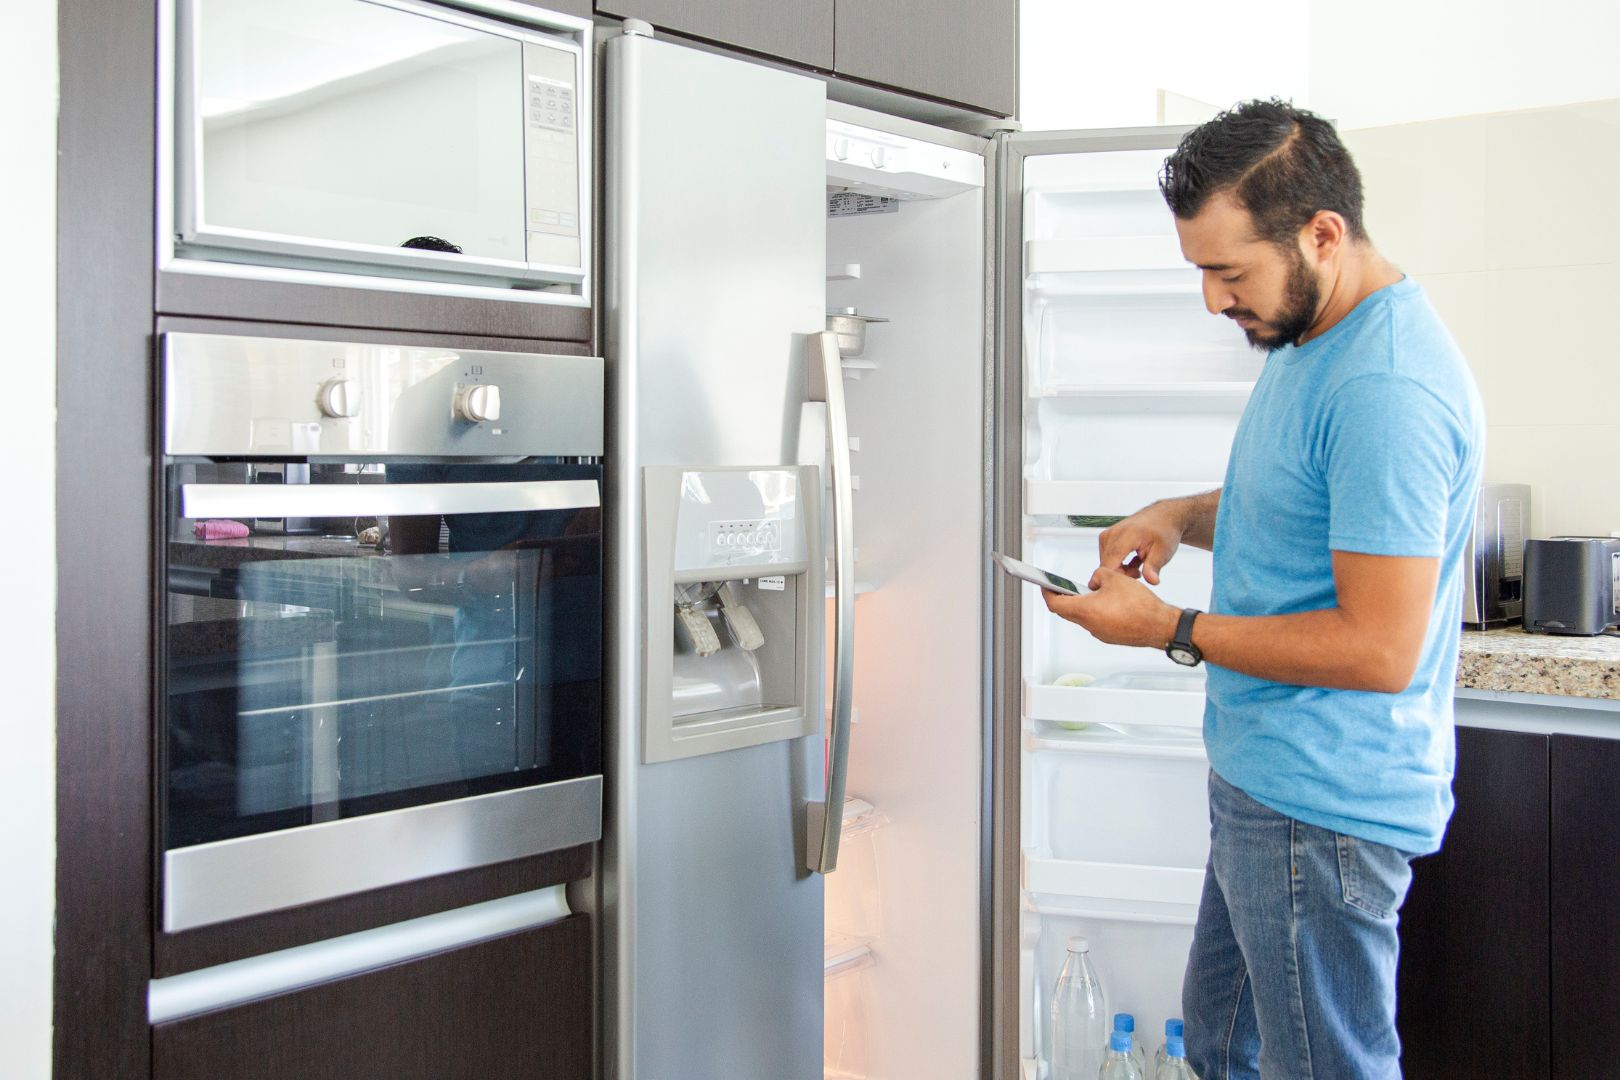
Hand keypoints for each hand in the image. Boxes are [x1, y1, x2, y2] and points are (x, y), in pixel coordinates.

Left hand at [1042, 568, 1180, 648]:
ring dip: (1084, 604)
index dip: (1048, 593)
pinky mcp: (1110, 636)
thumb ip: (1099, 575)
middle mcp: (1090, 625)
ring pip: (1083, 617)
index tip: (1045, 586)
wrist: (1159, 625)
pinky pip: (1097, 622)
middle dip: (1065, 598)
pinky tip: (1109, 602)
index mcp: (1085, 610)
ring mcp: (1100, 633)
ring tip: (1094, 591)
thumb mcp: (1114, 578)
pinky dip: (1097, 612)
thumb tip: (1095, 581)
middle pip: (1067, 612)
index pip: (1055, 604)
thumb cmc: (1140, 605)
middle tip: (1065, 587)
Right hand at [1095, 502, 1185, 586]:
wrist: (1163, 516)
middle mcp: (1112, 534)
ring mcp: (1107, 535)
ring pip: (1106, 563)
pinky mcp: (1106, 538)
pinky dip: (1118, 563)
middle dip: (1122, 575)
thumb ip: (1153, 567)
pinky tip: (1133, 562)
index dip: (1120, 578)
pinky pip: (1106, 558)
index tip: (1135, 579)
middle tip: (1140, 573)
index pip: (1110, 565)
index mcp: (1126, 535)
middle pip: (1107, 566)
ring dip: (1120, 570)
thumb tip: (1152, 581)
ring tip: (1138, 567)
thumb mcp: (1163, 552)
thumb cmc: (1164, 532)